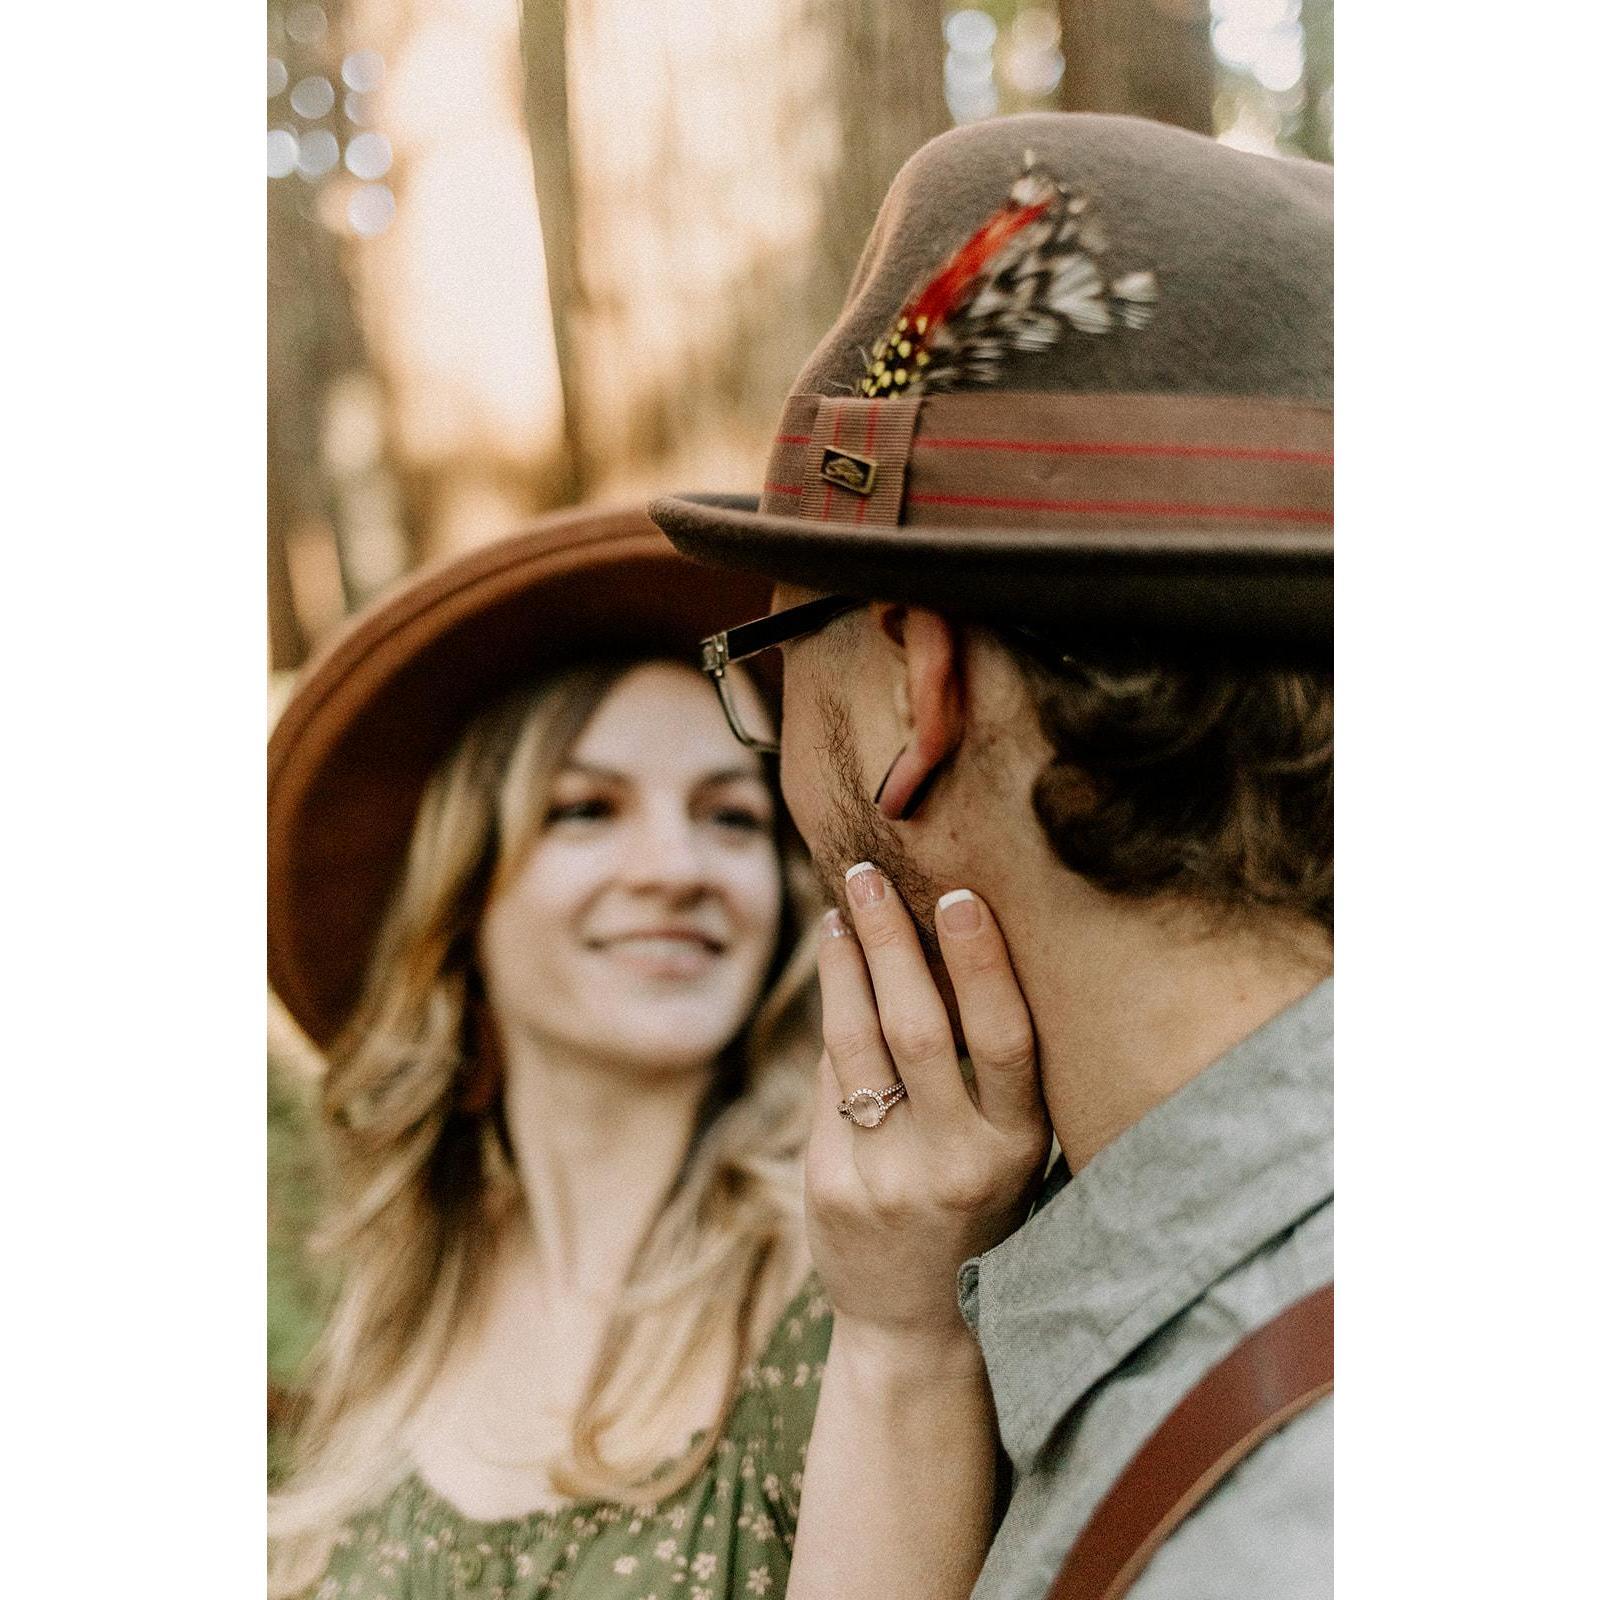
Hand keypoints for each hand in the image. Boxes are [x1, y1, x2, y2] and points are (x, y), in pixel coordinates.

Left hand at [805, 864, 1051, 1358]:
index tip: (960, 896)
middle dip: (891, 942)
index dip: (983, 964)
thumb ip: (990, 1075)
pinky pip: (830, 1083)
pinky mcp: (831, 1186)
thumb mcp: (1010, 1153)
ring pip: (857, 1046)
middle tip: (868, 876)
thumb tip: (945, 948)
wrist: (920, 1325)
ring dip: (844, 967)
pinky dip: (834, 1023)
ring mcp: (887, 1177)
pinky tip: (837, 979)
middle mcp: (955, 1162)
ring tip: (840, 914)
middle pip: (917, 1029)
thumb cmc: (980, 1211)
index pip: (1004, 1040)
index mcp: (1018, 1148)